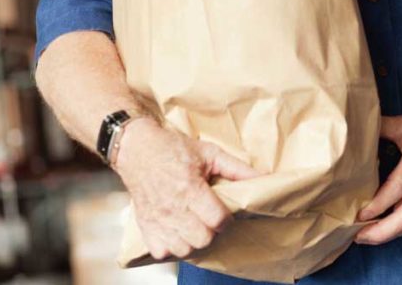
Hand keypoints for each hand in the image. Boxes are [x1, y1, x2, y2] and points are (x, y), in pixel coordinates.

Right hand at [114, 118, 259, 259]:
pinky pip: (162, 252)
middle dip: (212, 231)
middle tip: (210, 219)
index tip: (225, 212)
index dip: (227, 219)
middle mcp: (173, 208)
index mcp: (190, 189)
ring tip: (196, 226)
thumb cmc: (174, 149)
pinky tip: (179, 232)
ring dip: (194, 241)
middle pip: (203, 239)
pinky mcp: (146, 226)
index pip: (217, 220)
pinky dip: (173, 247)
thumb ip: (238, 169)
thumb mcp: (210, 153)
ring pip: (184, 249)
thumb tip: (263, 177)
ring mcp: (157, 220)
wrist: (138, 149)